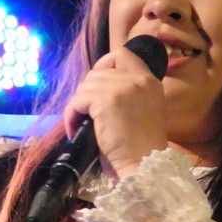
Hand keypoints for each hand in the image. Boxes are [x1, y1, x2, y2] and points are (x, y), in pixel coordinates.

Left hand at [63, 46, 167, 177]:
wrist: (143, 166)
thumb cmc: (141, 149)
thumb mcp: (143, 112)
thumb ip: (129, 95)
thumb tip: (98, 88)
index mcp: (150, 81)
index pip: (123, 55)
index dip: (105, 64)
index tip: (97, 85)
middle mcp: (138, 79)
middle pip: (98, 72)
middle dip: (87, 93)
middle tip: (86, 114)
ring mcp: (121, 88)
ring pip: (85, 86)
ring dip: (78, 106)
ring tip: (80, 125)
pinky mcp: (105, 101)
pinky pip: (77, 101)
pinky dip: (71, 115)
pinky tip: (75, 130)